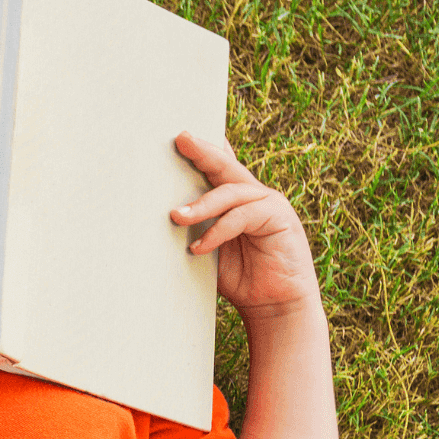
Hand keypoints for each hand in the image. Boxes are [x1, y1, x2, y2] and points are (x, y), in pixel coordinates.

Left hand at [170, 132, 320, 319]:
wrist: (274, 305)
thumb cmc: (238, 276)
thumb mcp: (207, 248)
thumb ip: (193, 229)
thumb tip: (158, 216)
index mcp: (234, 198)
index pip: (217, 167)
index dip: (202, 148)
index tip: (178, 133)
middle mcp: (252, 194)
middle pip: (225, 166)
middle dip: (203, 151)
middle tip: (180, 138)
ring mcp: (268, 203)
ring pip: (231, 191)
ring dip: (201, 205)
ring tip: (176, 217)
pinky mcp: (280, 218)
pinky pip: (243, 216)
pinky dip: (218, 230)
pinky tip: (199, 248)